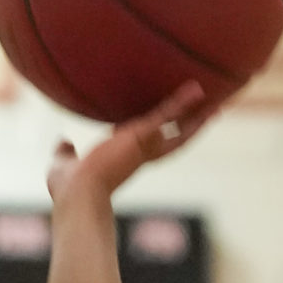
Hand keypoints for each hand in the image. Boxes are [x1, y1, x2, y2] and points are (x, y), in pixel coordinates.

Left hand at [46, 80, 212, 211]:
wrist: (77, 194)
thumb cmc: (69, 189)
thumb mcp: (63, 165)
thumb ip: (65, 153)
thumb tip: (63, 142)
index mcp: (124, 158)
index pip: (146, 142)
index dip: (157, 131)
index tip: (165, 120)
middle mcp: (140, 154)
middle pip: (174, 139)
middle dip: (192, 127)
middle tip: (210, 115)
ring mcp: (144, 147)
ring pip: (179, 130)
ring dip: (199, 117)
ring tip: (219, 103)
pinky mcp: (142, 137)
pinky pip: (166, 114)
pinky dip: (180, 101)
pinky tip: (196, 88)